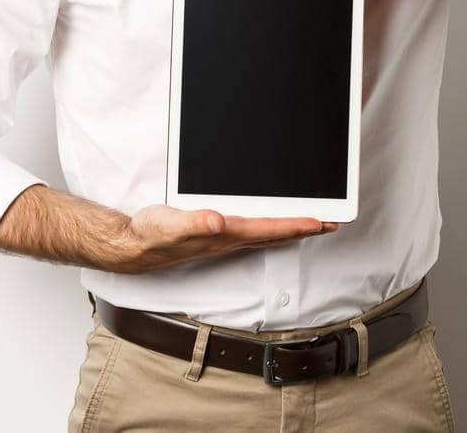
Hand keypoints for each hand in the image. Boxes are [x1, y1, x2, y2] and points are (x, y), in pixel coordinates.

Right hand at [112, 203, 338, 273]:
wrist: (134, 245)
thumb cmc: (151, 234)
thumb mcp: (169, 224)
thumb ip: (194, 223)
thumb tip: (217, 222)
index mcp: (224, 234)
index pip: (268, 229)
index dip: (296, 225)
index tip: (322, 221)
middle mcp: (228, 238)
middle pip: (276, 234)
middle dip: (305, 229)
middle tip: (332, 223)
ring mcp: (223, 238)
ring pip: (267, 233)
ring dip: (291, 228)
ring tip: (313, 222)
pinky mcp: (216, 233)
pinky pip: (253, 230)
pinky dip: (271, 225)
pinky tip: (272, 220)